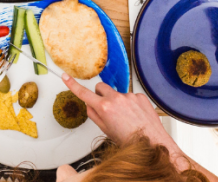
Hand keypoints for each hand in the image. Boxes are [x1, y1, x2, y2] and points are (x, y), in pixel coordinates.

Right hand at [59, 75, 173, 148]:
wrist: (152, 141)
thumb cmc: (129, 140)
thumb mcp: (106, 130)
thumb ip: (94, 115)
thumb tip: (90, 105)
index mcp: (104, 108)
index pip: (84, 93)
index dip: (73, 85)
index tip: (65, 77)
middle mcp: (116, 99)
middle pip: (101, 87)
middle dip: (100, 94)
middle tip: (106, 107)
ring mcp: (129, 96)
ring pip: (116, 93)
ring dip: (117, 102)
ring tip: (126, 118)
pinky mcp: (139, 96)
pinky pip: (130, 96)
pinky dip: (130, 104)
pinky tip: (135, 115)